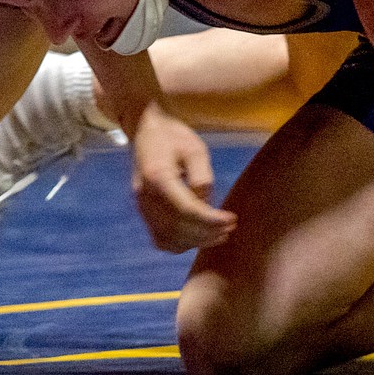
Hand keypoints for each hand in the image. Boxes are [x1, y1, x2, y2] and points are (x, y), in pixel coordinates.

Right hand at [131, 110, 235, 252]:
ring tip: (220, 235)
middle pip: (177, 228)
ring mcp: (141, 206)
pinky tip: (199, 236)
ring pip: (168, 238)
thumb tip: (206, 205)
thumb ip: (201, 176)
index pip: (186, 210)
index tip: (232, 219)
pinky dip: (180, 244)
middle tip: (230, 227)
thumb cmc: (173, 137)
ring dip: (195, 242)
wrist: (146, 130)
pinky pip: (160, 238)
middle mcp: (145, 196)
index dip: (211, 220)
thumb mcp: (195, 148)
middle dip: (206, 233)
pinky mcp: (143, 211)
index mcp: (157, 177)